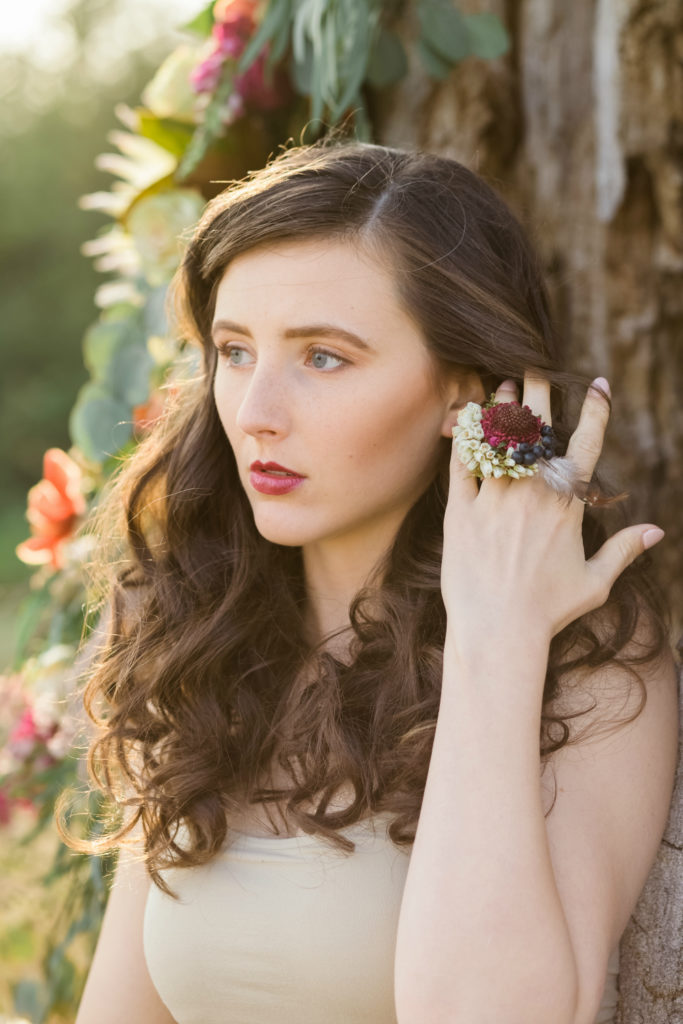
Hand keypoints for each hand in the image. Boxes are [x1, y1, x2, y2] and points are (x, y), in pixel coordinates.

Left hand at [441, 372, 663, 650]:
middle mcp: (532, 493)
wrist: (498, 632)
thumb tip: (656, 532)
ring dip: (502, 407)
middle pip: (538, 428)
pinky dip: (464, 437)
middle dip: (539, 390)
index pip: (588, 443)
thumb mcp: (594, 582)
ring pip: (498, 439)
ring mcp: (493, 499)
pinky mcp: (459, 511)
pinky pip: (461, 463)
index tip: (598, 384)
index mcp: (568, 505)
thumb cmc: (549, 612)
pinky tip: (467, 416)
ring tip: (503, 386)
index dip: (596, 409)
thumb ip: (624, 551)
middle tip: (534, 366)